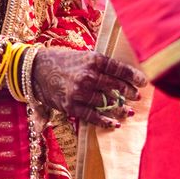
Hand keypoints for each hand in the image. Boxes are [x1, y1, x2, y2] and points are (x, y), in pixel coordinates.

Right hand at [31, 48, 145, 127]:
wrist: (35, 70)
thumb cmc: (61, 60)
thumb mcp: (83, 56)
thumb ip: (100, 65)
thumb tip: (121, 74)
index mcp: (93, 60)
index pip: (119, 69)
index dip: (134, 76)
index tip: (144, 82)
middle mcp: (88, 76)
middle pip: (116, 87)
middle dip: (129, 93)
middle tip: (137, 97)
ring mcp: (80, 92)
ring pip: (106, 103)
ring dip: (120, 108)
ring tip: (129, 111)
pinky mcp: (71, 106)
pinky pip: (92, 116)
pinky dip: (105, 121)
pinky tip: (115, 123)